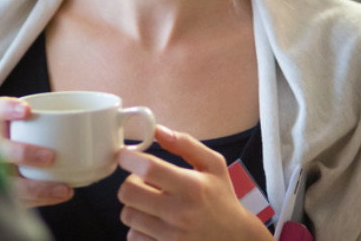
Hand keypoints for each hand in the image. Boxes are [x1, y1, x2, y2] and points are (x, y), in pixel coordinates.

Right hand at [0, 96, 73, 206]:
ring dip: (35, 187)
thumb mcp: (35, 117)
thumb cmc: (29, 131)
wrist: (4, 157)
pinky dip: (42, 198)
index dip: (8, 109)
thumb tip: (114, 114)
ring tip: (63, 187)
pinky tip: (62, 192)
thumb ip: (60, 114)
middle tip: (50, 156)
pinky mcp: (1, 191)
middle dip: (23, 154)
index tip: (27, 109)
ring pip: (6, 183)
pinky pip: (18, 199)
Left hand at [117, 125, 273, 240]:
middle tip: (142, 182)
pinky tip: (154, 222)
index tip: (125, 155)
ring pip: (128, 215)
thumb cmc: (222, 198)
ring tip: (151, 203)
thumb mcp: (214, 165)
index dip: (129, 158)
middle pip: (129, 192)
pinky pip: (133, 236)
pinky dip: (138, 228)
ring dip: (134, 205)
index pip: (149, 168)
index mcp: (192, 186)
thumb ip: (185, 144)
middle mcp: (179, 213)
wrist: (235, 239)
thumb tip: (156, 130)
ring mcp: (170, 237)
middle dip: (130, 182)